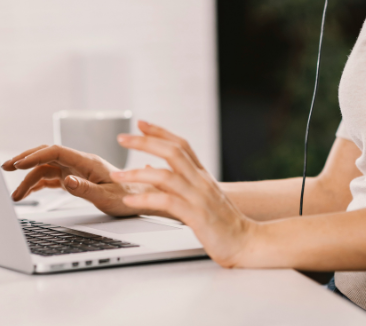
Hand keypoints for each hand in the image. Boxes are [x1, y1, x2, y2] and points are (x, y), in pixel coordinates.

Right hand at [1, 144, 161, 216]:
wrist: (143, 197)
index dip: (35, 156)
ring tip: (14, 195)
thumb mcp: (108, 197)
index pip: (56, 152)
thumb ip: (86, 189)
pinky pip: (52, 177)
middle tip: (5, 167)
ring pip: (47, 168)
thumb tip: (66, 180)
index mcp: (88, 161)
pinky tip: (27, 192)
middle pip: (47, 154)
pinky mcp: (76, 178)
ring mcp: (77, 169)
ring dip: (29, 177)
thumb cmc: (129, 198)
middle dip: (25, 159)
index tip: (18, 164)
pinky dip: (38, 183)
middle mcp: (80, 161)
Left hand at [112, 121, 255, 267]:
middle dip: (145, 142)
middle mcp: (200, 181)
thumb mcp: (199, 196)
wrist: (247, 242)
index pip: (180, 144)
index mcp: (201, 174)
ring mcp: (199, 197)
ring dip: (138, 173)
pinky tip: (132, 200)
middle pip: (172, 151)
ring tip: (118, 174)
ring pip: (166, 175)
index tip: (140, 123)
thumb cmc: (222, 222)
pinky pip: (167, 202)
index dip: (160, 131)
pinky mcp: (197, 216)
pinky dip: (147, 199)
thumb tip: (149, 165)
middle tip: (123, 138)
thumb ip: (177, 180)